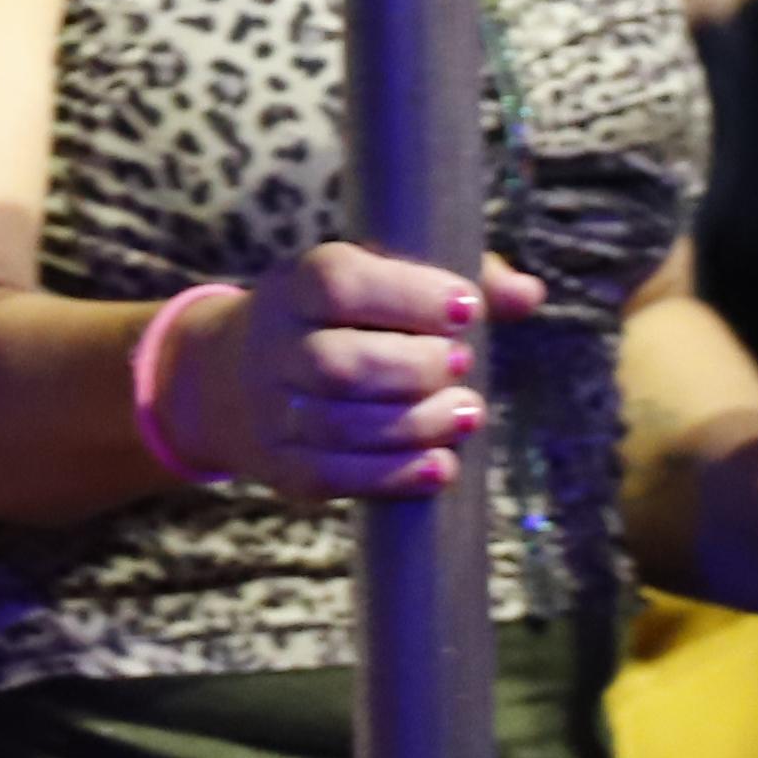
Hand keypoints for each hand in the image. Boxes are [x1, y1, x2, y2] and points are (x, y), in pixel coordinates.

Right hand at [159, 246, 542, 500]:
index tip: (467, 308)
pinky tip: (442, 466)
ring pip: (339, 425)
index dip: (408, 296)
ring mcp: (272, 409)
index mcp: (295, 285)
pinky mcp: (282, 464)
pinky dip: (395, 475)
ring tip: (467, 414)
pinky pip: (334, 476)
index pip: (338, 283)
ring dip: (417, 425)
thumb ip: (454, 282)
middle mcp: (272, 344)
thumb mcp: (376, 284)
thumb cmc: (337, 322)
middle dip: (416, 369)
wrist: (230, 378)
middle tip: (463, 367)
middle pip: (338, 364)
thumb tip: (527, 294)